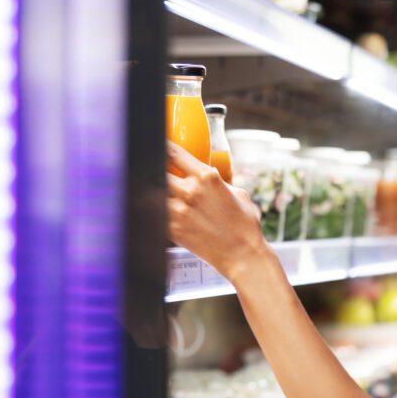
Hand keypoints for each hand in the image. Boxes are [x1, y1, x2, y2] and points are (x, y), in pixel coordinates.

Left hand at [166, 141, 270, 281]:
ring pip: (153, 190)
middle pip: (158, 169)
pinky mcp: (172, 228)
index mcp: (208, 178)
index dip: (163, 145)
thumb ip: (218, 181)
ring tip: (155, 187)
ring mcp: (178, 210)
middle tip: (152, 165)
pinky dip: (153, 206)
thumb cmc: (245, 226)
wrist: (243, 255)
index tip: (157, 142)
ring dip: (153, 187)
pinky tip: (156, 206)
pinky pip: (154, 211)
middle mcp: (191, 191)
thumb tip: (207, 175)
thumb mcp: (238, 193)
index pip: (174, 153)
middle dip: (154, 166)